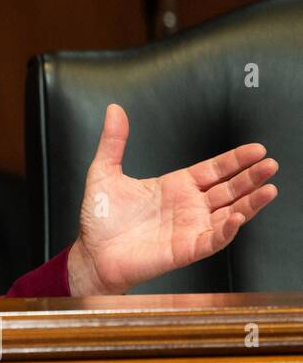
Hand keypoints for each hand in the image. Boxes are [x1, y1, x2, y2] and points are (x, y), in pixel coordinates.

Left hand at [67, 104, 278, 296]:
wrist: (91, 253)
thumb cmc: (100, 218)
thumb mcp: (104, 172)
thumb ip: (113, 141)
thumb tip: (114, 109)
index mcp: (176, 186)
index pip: (214, 170)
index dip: (235, 160)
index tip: (256, 150)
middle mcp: (189, 206)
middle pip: (229, 189)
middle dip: (251, 177)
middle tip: (270, 164)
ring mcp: (190, 228)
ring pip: (230, 213)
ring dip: (250, 203)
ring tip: (269, 188)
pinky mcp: (186, 249)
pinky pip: (213, 239)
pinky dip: (227, 230)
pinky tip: (238, 217)